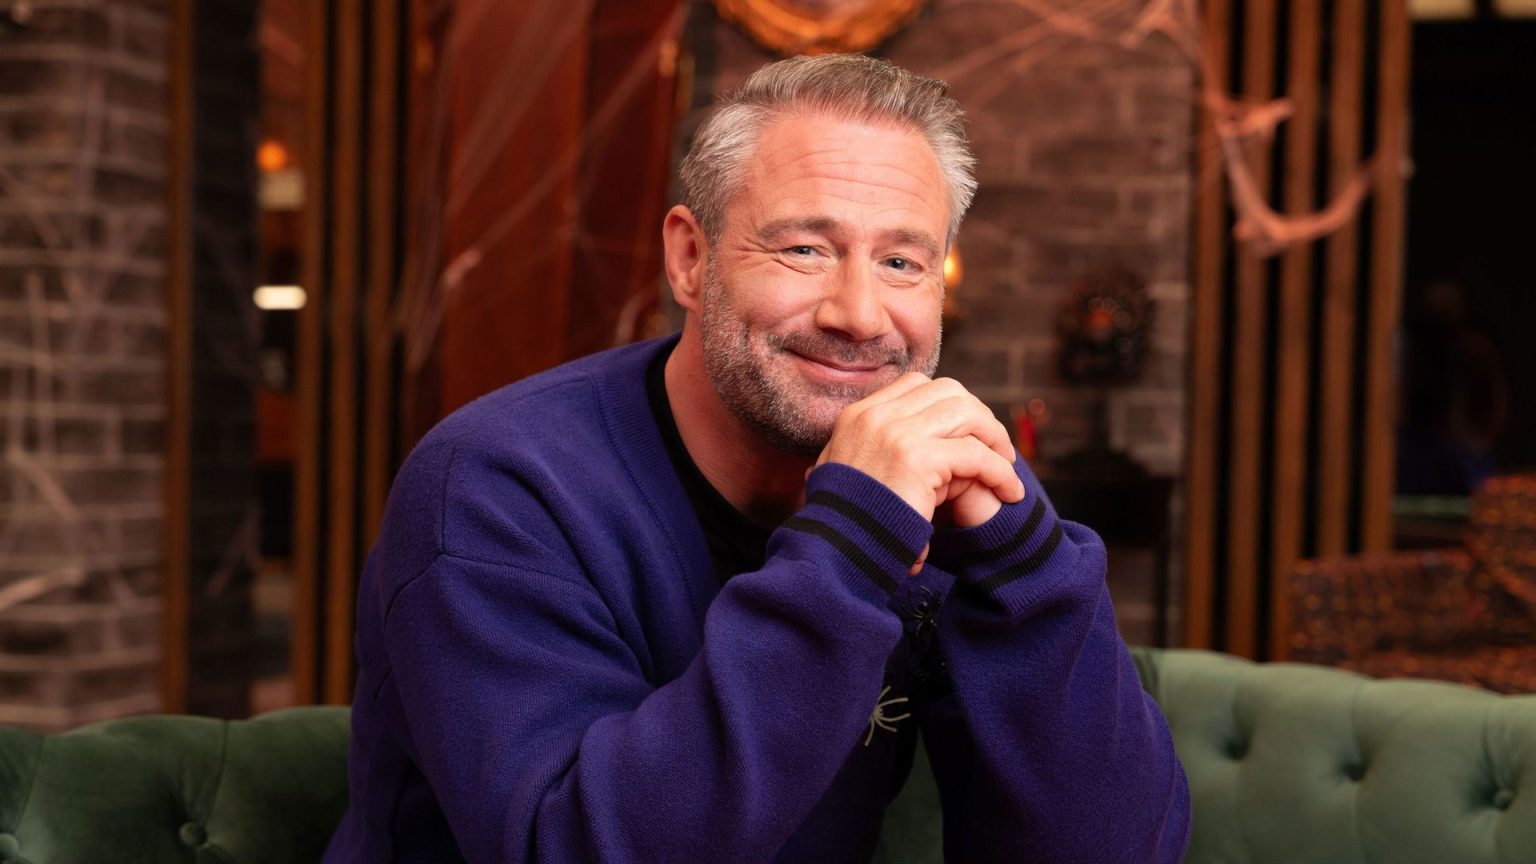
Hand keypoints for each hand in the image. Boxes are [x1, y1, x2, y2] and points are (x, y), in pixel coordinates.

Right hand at [816, 373, 1023, 527]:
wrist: (834, 553)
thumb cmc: (846, 524)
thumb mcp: (848, 476)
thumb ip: (873, 454)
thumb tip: (898, 455)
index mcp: (858, 416)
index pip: (916, 384)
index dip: (951, 404)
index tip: (968, 432)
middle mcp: (874, 416)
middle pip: (947, 390)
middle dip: (979, 416)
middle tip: (996, 448)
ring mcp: (894, 433)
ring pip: (967, 413)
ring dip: (994, 438)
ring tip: (1005, 467)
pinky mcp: (916, 459)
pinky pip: (975, 454)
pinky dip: (999, 471)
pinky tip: (1008, 491)